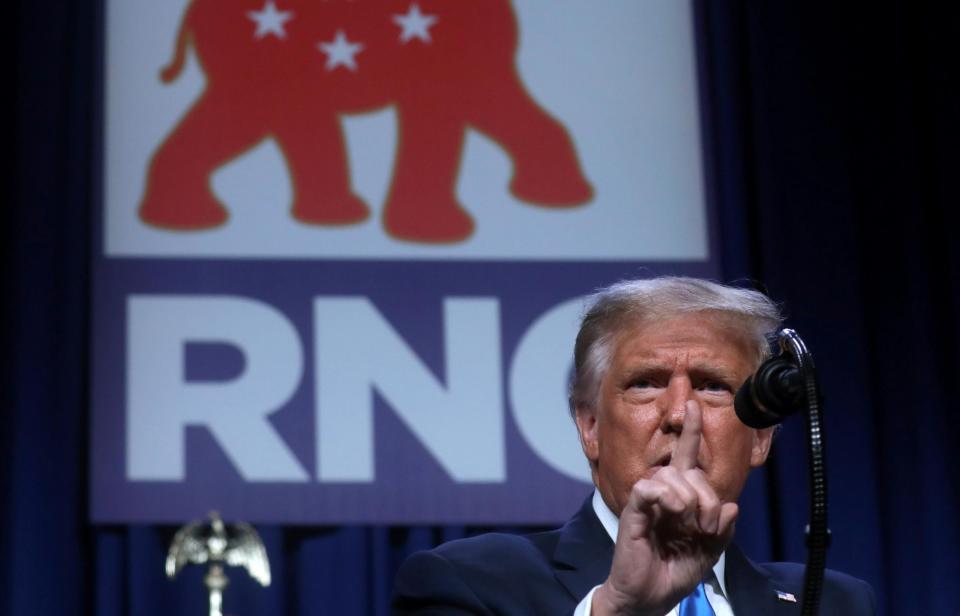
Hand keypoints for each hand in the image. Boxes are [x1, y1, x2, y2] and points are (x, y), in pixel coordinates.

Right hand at [592, 399, 737, 615]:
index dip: (691, 432)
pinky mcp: (634, 510)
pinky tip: (672, 513)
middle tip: (706, 526)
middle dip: (707, 496)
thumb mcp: (709, 553)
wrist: (649, 597)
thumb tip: (731, 506)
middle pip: (690, 470)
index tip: (695, 406)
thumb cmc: (674, 572)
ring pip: (672, 475)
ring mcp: (649, 501)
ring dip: (690, 501)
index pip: (686, 458)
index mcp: (681, 499)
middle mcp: (665, 495)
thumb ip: (722, 530)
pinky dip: (667, 497)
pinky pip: (650, 487)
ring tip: (688, 526)